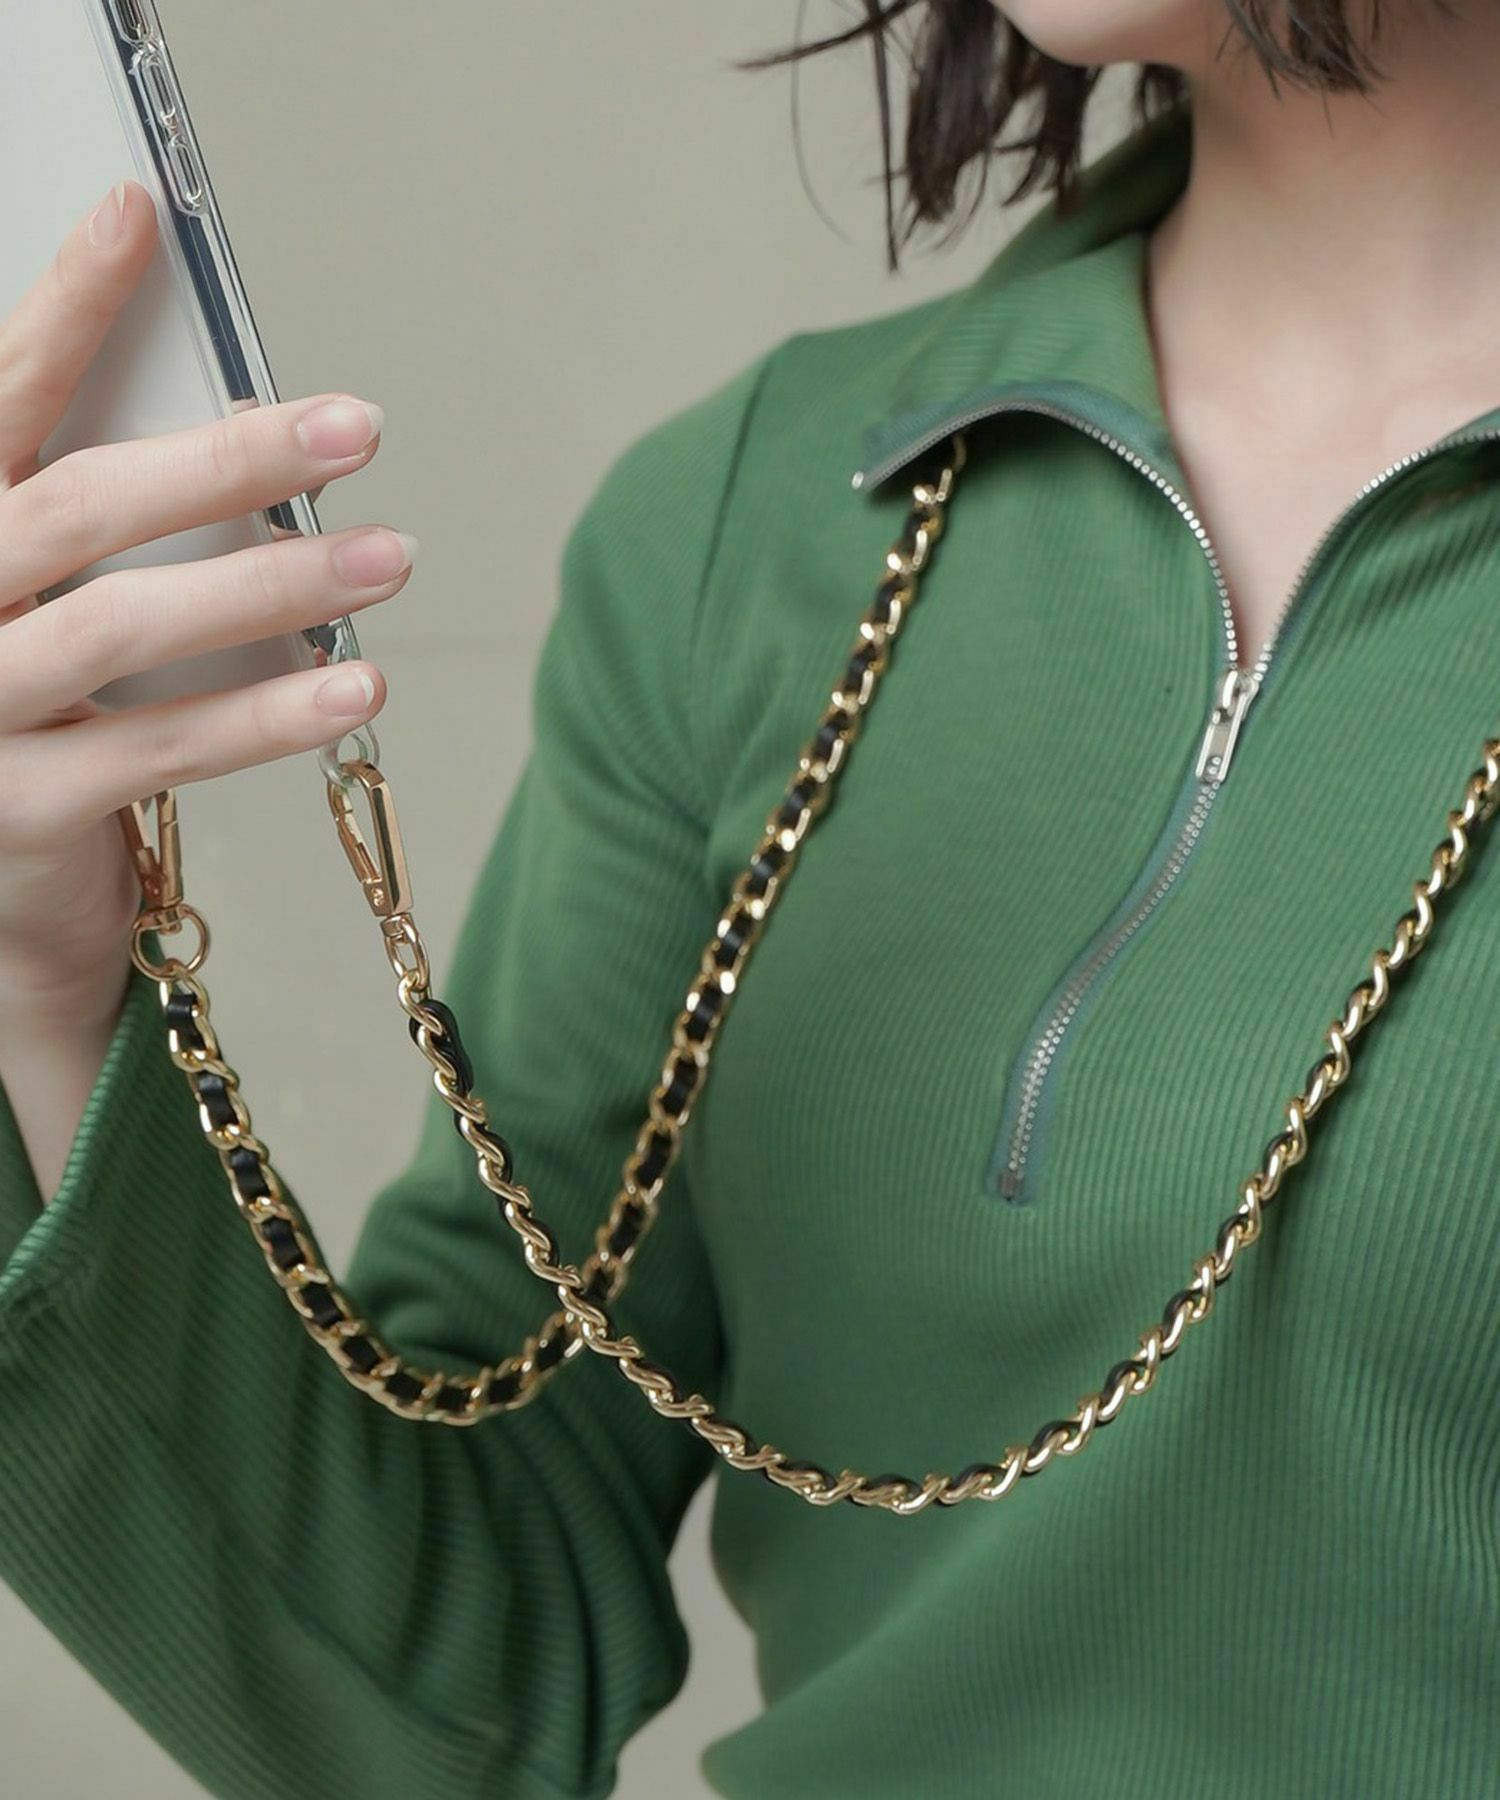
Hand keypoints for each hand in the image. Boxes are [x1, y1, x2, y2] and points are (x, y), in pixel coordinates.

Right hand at [0, 179, 414, 1018]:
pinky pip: (160, 752)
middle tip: (355, 429)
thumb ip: (100, 523)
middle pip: (81, 509)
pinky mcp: (18, 811)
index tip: (139, 214)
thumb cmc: (32, 714)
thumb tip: (240, 437)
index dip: (62, 308)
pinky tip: (356, 686)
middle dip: (226, 458)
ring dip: (272, 587)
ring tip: (390, 557)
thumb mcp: (43, 601)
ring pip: (124, 627)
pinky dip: (266, 715)